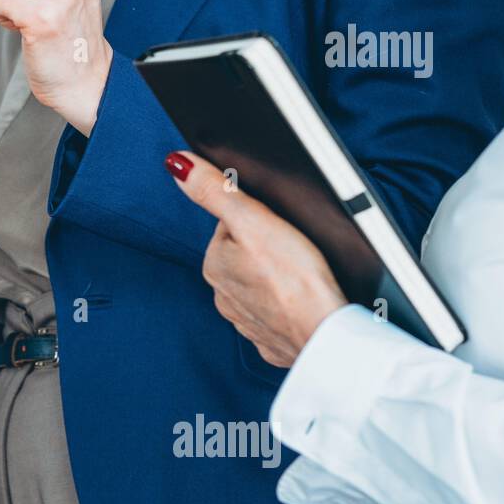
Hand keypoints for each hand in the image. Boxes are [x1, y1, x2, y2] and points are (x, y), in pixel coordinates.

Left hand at [167, 151, 347, 366]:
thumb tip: (178, 164)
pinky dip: (288, 306)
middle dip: (267, 249)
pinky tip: (303, 300)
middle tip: (294, 251)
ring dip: (278, 277)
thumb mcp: (252, 219)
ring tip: (301, 275)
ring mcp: (246, 320)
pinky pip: (277, 314)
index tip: (277, 226)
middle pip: (245, 255)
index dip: (258, 219)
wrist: (324, 335)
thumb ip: (215, 190)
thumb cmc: (294, 279)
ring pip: (261, 284)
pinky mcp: (271, 339)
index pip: (231, 226)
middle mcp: (222, 295)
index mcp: (214, 265)